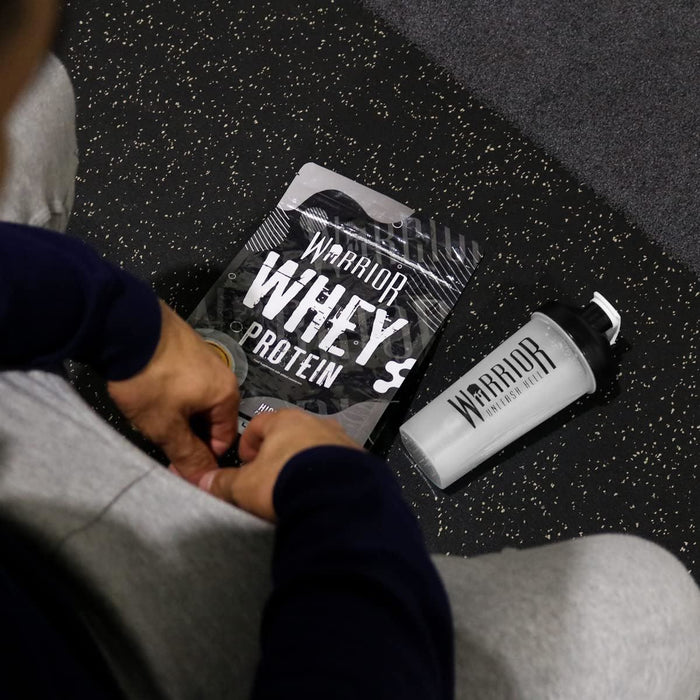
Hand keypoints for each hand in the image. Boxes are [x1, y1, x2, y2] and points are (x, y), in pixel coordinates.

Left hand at [108, 300, 238, 480]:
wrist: (125, 325)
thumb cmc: (151, 380)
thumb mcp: (166, 426)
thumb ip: (188, 456)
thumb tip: (204, 480)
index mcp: (227, 395)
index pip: (225, 439)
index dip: (202, 458)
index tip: (176, 464)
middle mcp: (222, 374)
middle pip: (209, 419)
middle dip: (186, 434)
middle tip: (157, 439)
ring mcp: (204, 357)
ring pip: (194, 400)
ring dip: (176, 414)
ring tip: (149, 414)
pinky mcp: (184, 345)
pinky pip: (184, 380)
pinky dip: (169, 392)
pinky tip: (148, 392)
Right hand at [198, 409, 361, 520]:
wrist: (336, 499)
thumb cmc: (287, 481)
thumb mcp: (245, 486)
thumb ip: (223, 483)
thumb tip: (205, 482)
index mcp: (285, 420)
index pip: (258, 424)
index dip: (248, 444)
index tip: (245, 463)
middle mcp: (316, 423)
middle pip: (290, 435)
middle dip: (278, 456)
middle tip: (269, 480)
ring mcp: (340, 440)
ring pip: (315, 449)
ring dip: (304, 464)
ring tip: (296, 490)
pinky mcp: (359, 460)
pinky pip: (337, 464)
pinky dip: (327, 476)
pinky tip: (320, 494)